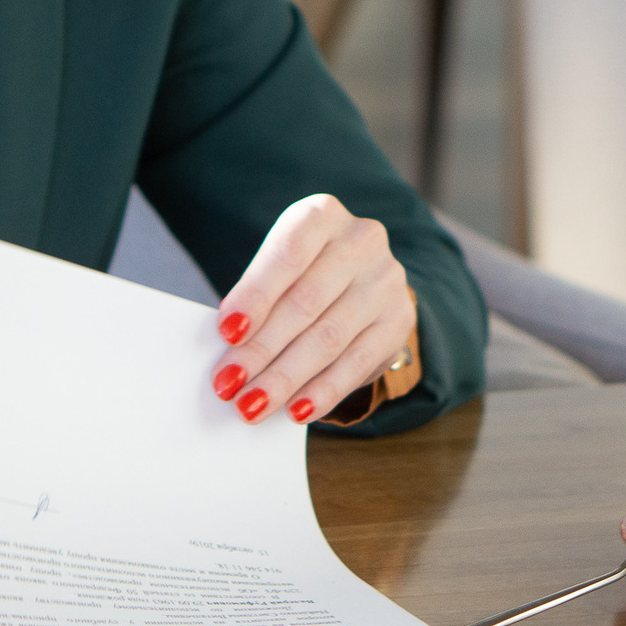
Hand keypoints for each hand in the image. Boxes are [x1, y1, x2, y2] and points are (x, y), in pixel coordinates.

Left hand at [209, 194, 413, 425]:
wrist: (359, 278)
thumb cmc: (302, 272)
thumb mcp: (278, 268)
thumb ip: (256, 297)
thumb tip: (228, 348)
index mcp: (321, 215)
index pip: (287, 255)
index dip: (256, 295)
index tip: (226, 333)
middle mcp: (360, 241)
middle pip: (306, 302)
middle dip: (262, 349)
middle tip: (229, 383)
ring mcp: (386, 280)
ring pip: (329, 338)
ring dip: (286, 377)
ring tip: (253, 405)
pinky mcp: (399, 320)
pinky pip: (357, 363)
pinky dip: (323, 391)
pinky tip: (296, 411)